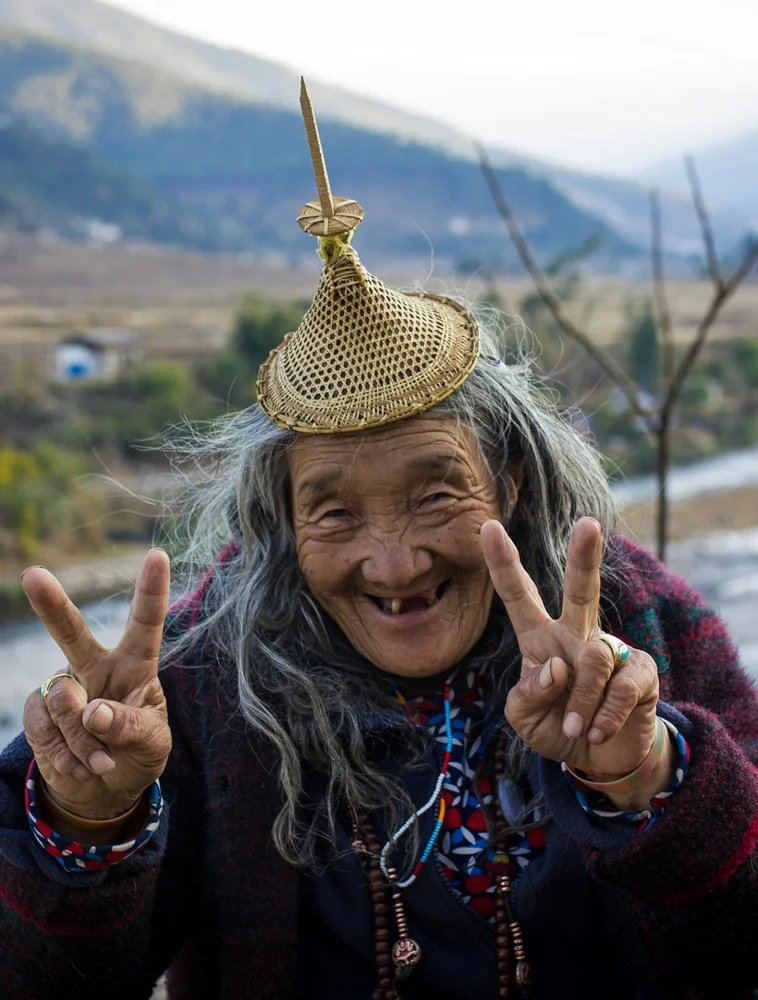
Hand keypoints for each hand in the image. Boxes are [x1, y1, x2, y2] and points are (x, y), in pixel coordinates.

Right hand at [21, 549, 171, 823]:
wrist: (105, 790)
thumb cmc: (138, 754)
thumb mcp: (152, 743)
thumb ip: (129, 726)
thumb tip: (93, 712)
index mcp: (135, 664)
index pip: (145, 622)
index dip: (151, 590)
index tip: (157, 555)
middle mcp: (96, 667)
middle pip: (72, 632)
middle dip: (52, 605)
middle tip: (33, 576)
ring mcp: (65, 688)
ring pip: (64, 702)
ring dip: (84, 742)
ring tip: (101, 760)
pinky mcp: (40, 712)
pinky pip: (44, 727)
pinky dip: (63, 753)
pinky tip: (79, 765)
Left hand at [481, 518, 666, 795]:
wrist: (600, 759)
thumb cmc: (555, 728)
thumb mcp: (523, 717)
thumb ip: (527, 693)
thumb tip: (556, 666)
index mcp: (539, 639)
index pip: (519, 595)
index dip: (502, 563)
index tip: (487, 527)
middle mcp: (575, 635)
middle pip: (580, 589)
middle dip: (585, 556)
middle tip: (589, 523)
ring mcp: (611, 649)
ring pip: (592, 661)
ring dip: (579, 705)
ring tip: (576, 728)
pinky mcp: (641, 670)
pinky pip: (620, 687)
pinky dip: (604, 718)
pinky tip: (598, 731)